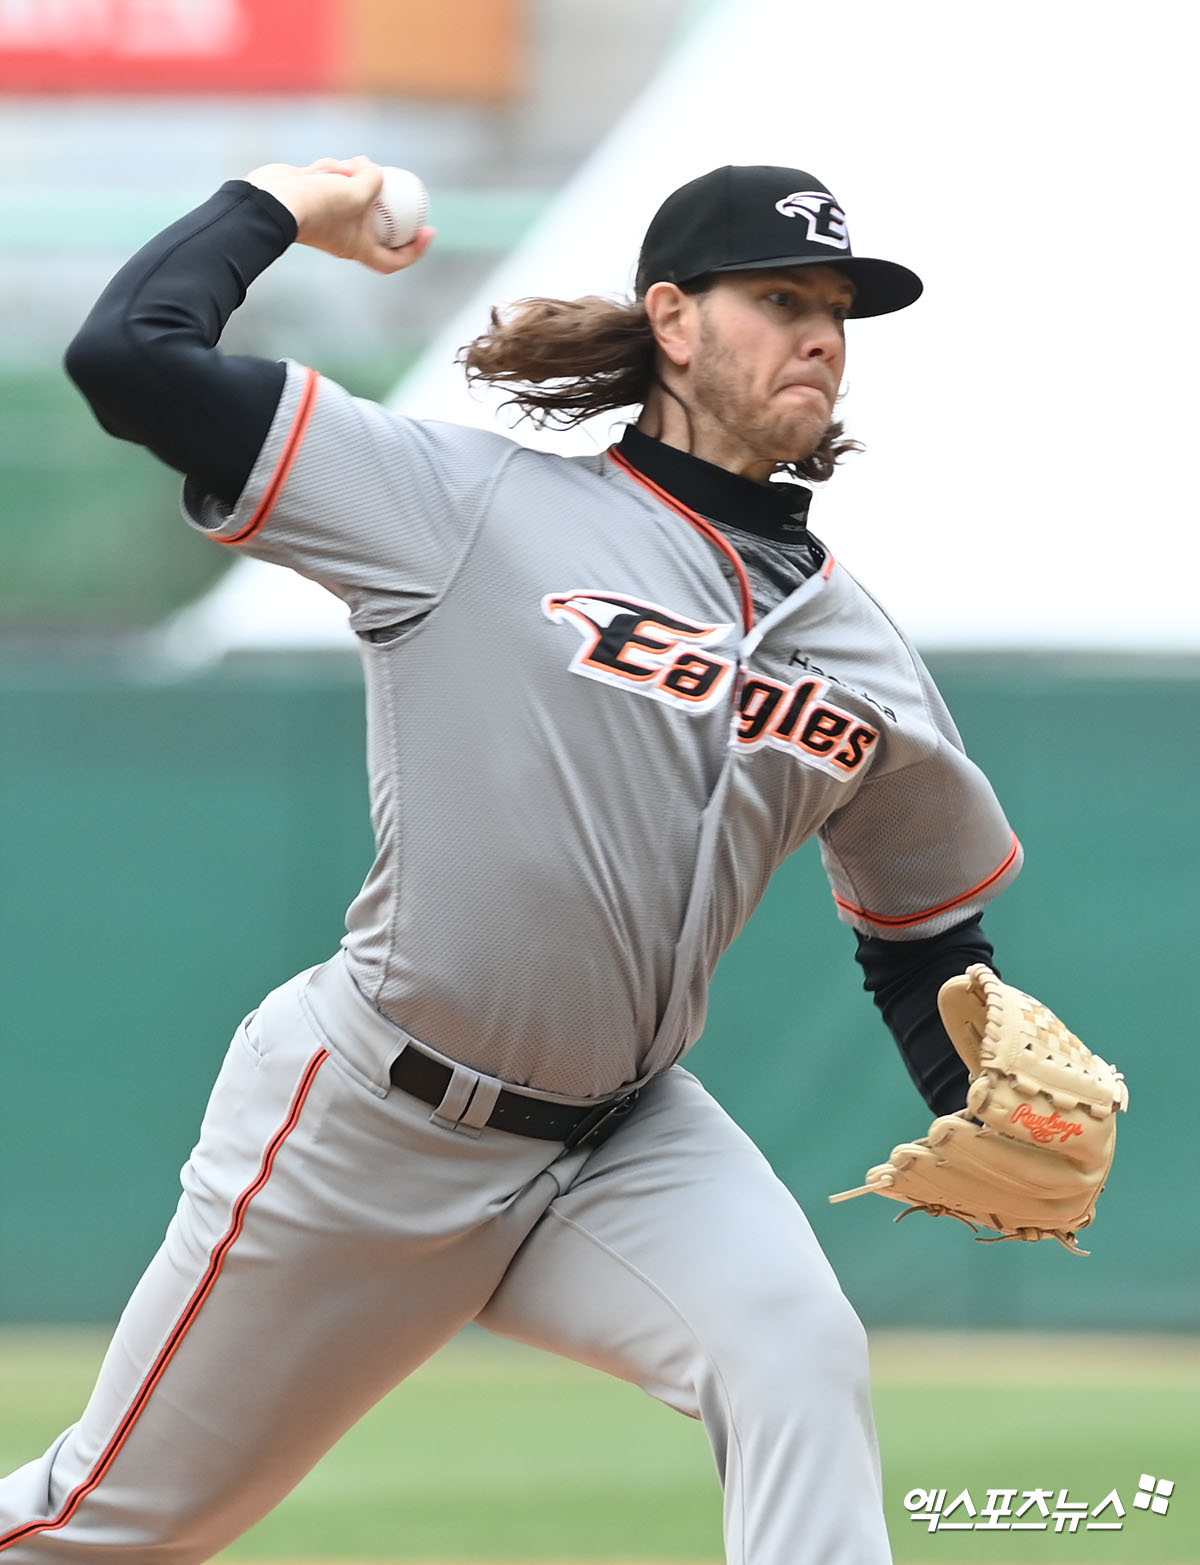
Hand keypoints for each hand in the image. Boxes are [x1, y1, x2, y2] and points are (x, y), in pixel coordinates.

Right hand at [243, 156, 434, 274]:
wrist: (274, 199)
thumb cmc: (318, 205)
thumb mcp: (358, 191)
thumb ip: (374, 180)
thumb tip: (373, 169)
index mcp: (358, 248)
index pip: (392, 260)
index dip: (415, 250)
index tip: (429, 230)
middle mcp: (344, 235)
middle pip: (375, 219)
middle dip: (381, 196)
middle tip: (389, 180)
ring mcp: (328, 214)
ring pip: (353, 190)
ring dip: (352, 175)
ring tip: (344, 169)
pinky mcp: (314, 195)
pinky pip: (333, 178)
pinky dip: (332, 169)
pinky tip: (323, 168)